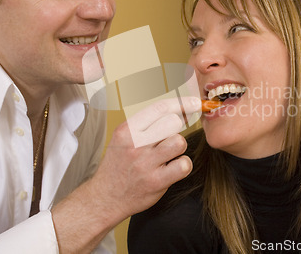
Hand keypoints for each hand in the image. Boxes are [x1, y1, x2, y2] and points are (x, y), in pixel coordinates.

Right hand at [51, 96, 200, 252]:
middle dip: (177, 129)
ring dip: (178, 148)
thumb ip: (148, 124)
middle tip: (170, 139)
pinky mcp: (156, 181)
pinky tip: (172, 169)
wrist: (105, 197)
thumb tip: (181, 111)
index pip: (160, 108)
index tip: (195, 103)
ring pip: (179, 142)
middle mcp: (135, 144)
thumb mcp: (124, 138)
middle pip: (173, 123)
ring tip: (168, 155)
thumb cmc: (119, 164)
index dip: (182, 103)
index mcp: (127, 129)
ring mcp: (145, 163)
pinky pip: (183, 165)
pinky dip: (183, 166)